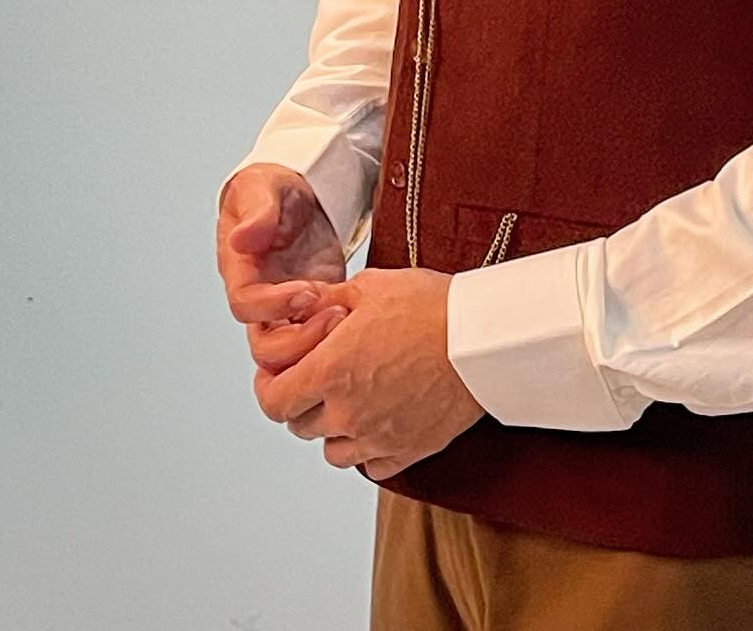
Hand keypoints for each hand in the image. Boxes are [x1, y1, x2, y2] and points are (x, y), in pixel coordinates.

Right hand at [216, 163, 350, 373]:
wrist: (300, 187)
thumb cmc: (272, 187)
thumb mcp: (261, 186)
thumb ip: (257, 211)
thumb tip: (241, 240)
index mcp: (240, 268)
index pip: (245, 304)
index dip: (273, 305)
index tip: (307, 291)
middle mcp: (260, 294)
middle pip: (266, 345)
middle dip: (299, 339)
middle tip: (335, 315)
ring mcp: (286, 305)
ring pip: (290, 350)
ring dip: (317, 343)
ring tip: (348, 315)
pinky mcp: (314, 305)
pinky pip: (317, 335)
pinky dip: (334, 337)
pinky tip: (356, 318)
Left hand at [251, 268, 486, 480]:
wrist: (484, 339)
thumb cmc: (432, 307)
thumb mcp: (371, 286)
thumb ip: (327, 301)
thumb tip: (301, 308)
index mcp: (331, 370)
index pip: (273, 401)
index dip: (268, 388)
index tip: (276, 375)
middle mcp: (347, 412)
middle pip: (299, 425)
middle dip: (302, 400)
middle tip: (320, 376)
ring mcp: (377, 437)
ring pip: (332, 451)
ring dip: (332, 428)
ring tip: (351, 398)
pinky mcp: (408, 451)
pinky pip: (371, 465)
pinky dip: (367, 448)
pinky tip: (379, 419)